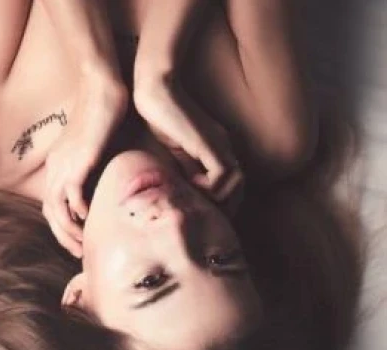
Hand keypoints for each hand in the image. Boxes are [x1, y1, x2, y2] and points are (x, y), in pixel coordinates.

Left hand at [43, 83, 127, 256]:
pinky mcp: (77, 160)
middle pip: (50, 211)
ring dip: (67, 229)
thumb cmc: (108, 118)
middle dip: (62, 235)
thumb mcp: (101, 150)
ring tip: (80, 244)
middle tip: (77, 251)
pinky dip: (77, 208)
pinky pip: (70, 192)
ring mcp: (64, 163)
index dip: (63, 226)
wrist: (104, 90)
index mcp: (60, 165)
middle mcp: (57, 167)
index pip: (53, 204)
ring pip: (55, 207)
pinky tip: (87, 216)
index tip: (78, 239)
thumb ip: (102, 170)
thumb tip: (115, 187)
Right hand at [134, 78, 242, 202]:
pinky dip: (207, 186)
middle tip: (203, 207)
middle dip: (225, 203)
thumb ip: (189, 170)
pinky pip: (220, 174)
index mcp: (218, 149)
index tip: (205, 207)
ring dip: (216, 196)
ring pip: (236, 182)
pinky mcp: (208, 143)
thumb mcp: (178, 153)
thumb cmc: (162, 120)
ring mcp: (219, 144)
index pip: (234, 181)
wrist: (158, 93)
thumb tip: (192, 192)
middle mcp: (224, 147)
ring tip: (195, 193)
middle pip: (240, 184)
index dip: (224, 199)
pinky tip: (190, 181)